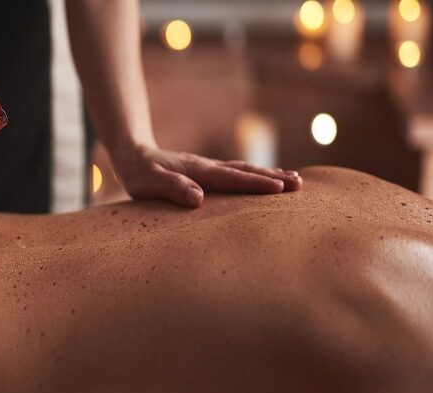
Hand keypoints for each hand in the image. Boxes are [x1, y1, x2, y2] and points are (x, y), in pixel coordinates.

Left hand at [112, 144, 302, 208]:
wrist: (132, 154)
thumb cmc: (138, 172)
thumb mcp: (148, 183)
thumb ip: (172, 189)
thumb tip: (199, 199)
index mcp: (198, 171)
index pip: (232, 178)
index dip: (256, 184)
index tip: (280, 189)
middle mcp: (208, 167)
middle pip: (246, 171)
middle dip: (274, 178)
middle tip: (300, 185)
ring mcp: (209, 169)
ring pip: (245, 171)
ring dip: (270, 175)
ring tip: (296, 181)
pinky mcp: (207, 173)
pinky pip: (237, 174)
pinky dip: (256, 176)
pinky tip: (268, 181)